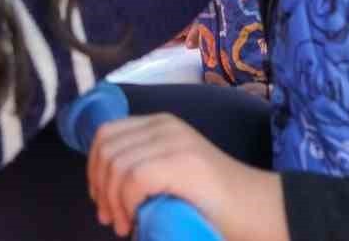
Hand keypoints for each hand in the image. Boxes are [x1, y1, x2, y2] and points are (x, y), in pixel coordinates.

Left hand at [87, 113, 287, 240]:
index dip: (94, 168)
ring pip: (116, 164)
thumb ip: (142, 168)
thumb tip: (101, 185)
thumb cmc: (211, 201)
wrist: (255, 210)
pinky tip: (133, 222)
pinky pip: (133, 178)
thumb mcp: (170, 174)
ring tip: (123, 224)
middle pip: (105, 148)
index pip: (106, 134)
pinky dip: (125, 204)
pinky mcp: (182, 162)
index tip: (101, 201)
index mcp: (160, 124)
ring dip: (111, 201)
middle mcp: (165, 126)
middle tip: (110, 218)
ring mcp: (175, 141)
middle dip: (99, 187)